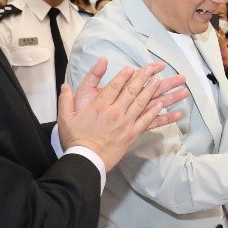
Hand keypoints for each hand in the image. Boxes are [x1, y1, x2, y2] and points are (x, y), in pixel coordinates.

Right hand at [58, 60, 189, 167]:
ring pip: (141, 103)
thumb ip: (66, 99)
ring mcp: (125, 123)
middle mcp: (114, 112)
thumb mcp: (65, 117)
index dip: (124, 75)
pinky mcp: (131, 135)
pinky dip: (154, 112)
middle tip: (151, 69)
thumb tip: (65, 85)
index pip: (114, 86)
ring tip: (159, 80)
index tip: (131, 68)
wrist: (86, 160)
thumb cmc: (75, 140)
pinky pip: (146, 121)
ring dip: (151, 91)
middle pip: (131, 91)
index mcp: (99, 106)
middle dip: (142, 78)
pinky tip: (161, 105)